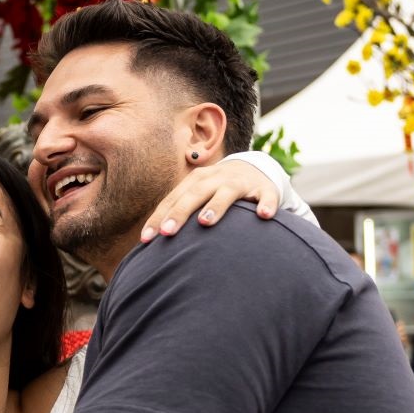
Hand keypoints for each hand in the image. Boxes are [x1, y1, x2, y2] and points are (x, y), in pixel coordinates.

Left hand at [140, 156, 281, 244]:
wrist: (255, 169)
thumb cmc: (217, 190)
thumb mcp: (198, 195)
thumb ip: (180, 213)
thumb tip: (151, 243)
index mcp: (196, 181)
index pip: (173, 199)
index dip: (159, 218)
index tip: (146, 239)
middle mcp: (216, 179)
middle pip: (195, 194)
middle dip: (180, 213)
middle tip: (167, 232)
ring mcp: (240, 183)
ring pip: (227, 193)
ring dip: (215, 206)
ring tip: (205, 222)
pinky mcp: (265, 189)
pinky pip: (266, 196)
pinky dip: (266, 204)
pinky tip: (264, 216)